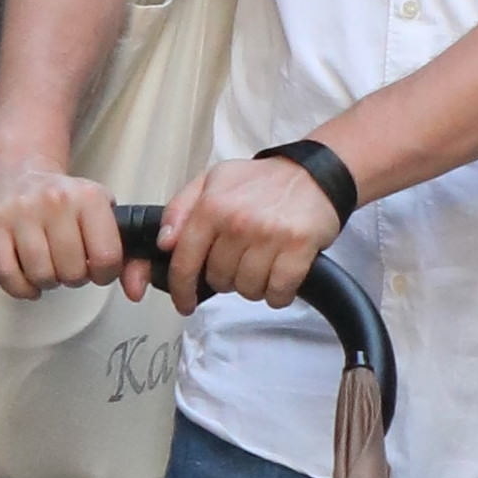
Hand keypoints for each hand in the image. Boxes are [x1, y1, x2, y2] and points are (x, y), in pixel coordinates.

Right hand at [0, 157, 150, 302]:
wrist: (14, 170)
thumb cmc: (60, 200)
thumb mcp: (98, 213)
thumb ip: (123, 252)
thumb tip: (135, 291)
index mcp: (89, 197)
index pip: (107, 258)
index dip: (103, 274)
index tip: (96, 269)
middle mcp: (56, 200)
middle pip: (73, 272)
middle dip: (72, 277)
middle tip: (66, 264)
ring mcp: (22, 211)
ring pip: (41, 275)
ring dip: (45, 281)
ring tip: (46, 266)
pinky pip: (8, 274)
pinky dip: (20, 287)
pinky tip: (26, 280)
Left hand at [159, 156, 340, 315]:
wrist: (313, 175)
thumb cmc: (261, 183)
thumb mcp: (211, 183)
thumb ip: (180, 210)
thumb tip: (164, 242)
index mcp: (212, 206)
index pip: (184, 261)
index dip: (181, 290)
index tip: (184, 303)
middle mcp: (237, 221)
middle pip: (219, 279)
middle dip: (227, 278)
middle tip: (241, 260)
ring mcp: (269, 235)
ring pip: (248, 289)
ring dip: (254, 286)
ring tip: (262, 265)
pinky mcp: (299, 246)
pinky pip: (278, 291)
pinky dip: (278, 293)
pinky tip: (280, 277)